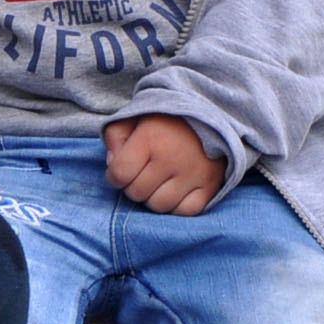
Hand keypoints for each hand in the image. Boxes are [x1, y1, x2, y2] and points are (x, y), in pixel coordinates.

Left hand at [104, 114, 223, 215]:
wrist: (209, 113)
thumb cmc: (166, 118)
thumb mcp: (134, 117)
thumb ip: (115, 137)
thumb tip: (112, 164)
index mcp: (150, 139)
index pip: (119, 174)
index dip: (114, 176)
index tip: (122, 170)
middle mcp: (171, 159)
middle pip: (137, 193)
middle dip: (133, 186)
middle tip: (142, 174)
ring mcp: (193, 174)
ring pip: (159, 206)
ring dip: (153, 198)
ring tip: (158, 183)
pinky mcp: (210, 185)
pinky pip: (186, 211)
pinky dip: (177, 206)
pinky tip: (175, 192)